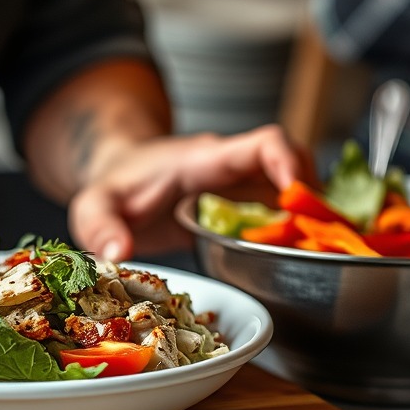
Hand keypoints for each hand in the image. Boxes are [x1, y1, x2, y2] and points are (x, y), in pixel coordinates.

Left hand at [66, 123, 311, 261]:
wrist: (119, 177)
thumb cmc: (113, 186)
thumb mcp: (93, 204)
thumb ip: (100, 225)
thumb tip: (118, 253)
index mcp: (205, 159)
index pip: (263, 145)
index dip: (290, 166)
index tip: (297, 199)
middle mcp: (233, 170)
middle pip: (295, 170)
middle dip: (315, 206)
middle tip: (316, 246)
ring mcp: (243, 190)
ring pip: (296, 197)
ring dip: (311, 225)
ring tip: (312, 259)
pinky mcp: (245, 211)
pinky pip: (284, 218)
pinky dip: (296, 238)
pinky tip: (294, 264)